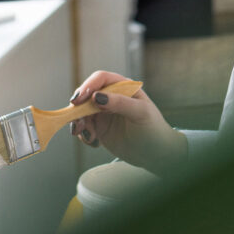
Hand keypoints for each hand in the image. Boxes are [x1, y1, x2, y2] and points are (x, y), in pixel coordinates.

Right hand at [69, 70, 186, 174]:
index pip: (101, 79)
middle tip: (79, 124)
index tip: (78, 101)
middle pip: (86, 95)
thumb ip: (120, 103)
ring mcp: (103, 113)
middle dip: (78, 108)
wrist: (155, 154)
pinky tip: (95, 143)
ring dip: (79, 123)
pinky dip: (83, 134)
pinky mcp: (99, 128)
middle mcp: (111, 97)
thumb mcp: (141, 113)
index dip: (87, 86)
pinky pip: (83, 127)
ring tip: (89, 136)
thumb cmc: (153, 129)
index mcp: (123, 87)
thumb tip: (97, 96)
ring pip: (81, 112)